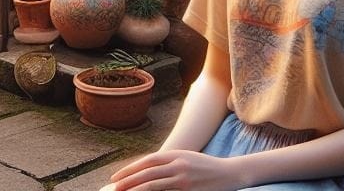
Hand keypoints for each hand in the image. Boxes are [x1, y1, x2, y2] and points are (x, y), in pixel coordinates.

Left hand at [106, 149, 241, 190]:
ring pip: (155, 186)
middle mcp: (178, 166)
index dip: (131, 168)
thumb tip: (146, 171)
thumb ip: (167, 163)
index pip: (148, 161)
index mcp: (176, 155)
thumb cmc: (204, 166)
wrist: (228, 173)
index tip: (117, 177)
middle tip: (114, 188)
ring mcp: (184, 180)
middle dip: (129, 181)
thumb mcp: (184, 158)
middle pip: (148, 173)